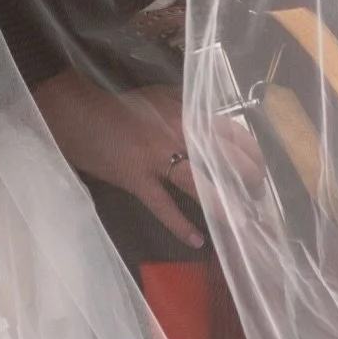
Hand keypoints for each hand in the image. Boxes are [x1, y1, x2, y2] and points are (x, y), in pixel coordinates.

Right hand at [32, 71, 265, 249]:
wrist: (78, 112)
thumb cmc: (122, 105)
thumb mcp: (164, 98)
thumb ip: (191, 112)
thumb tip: (218, 132)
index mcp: (188, 112)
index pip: (235, 136)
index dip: (253, 157)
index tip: (259, 172)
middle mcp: (179, 133)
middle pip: (227, 162)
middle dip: (248, 184)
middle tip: (254, 200)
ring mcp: (157, 157)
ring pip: (201, 185)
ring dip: (225, 206)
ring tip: (240, 222)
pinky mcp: (136, 178)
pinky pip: (163, 206)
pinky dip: (181, 226)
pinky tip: (196, 240)